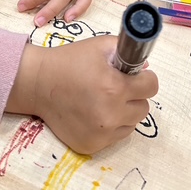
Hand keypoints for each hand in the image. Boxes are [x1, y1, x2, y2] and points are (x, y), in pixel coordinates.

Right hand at [5, 35, 158, 153]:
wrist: (39, 83)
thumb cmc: (71, 61)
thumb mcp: (100, 46)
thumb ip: (127, 52)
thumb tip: (145, 68)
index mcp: (115, 87)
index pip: (151, 87)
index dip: (145, 78)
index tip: (136, 75)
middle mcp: (110, 114)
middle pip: (143, 107)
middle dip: (134, 95)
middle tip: (116, 86)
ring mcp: (101, 133)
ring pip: (131, 123)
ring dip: (124, 111)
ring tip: (104, 99)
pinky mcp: (91, 146)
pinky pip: (115, 136)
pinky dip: (111, 125)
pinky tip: (94, 111)